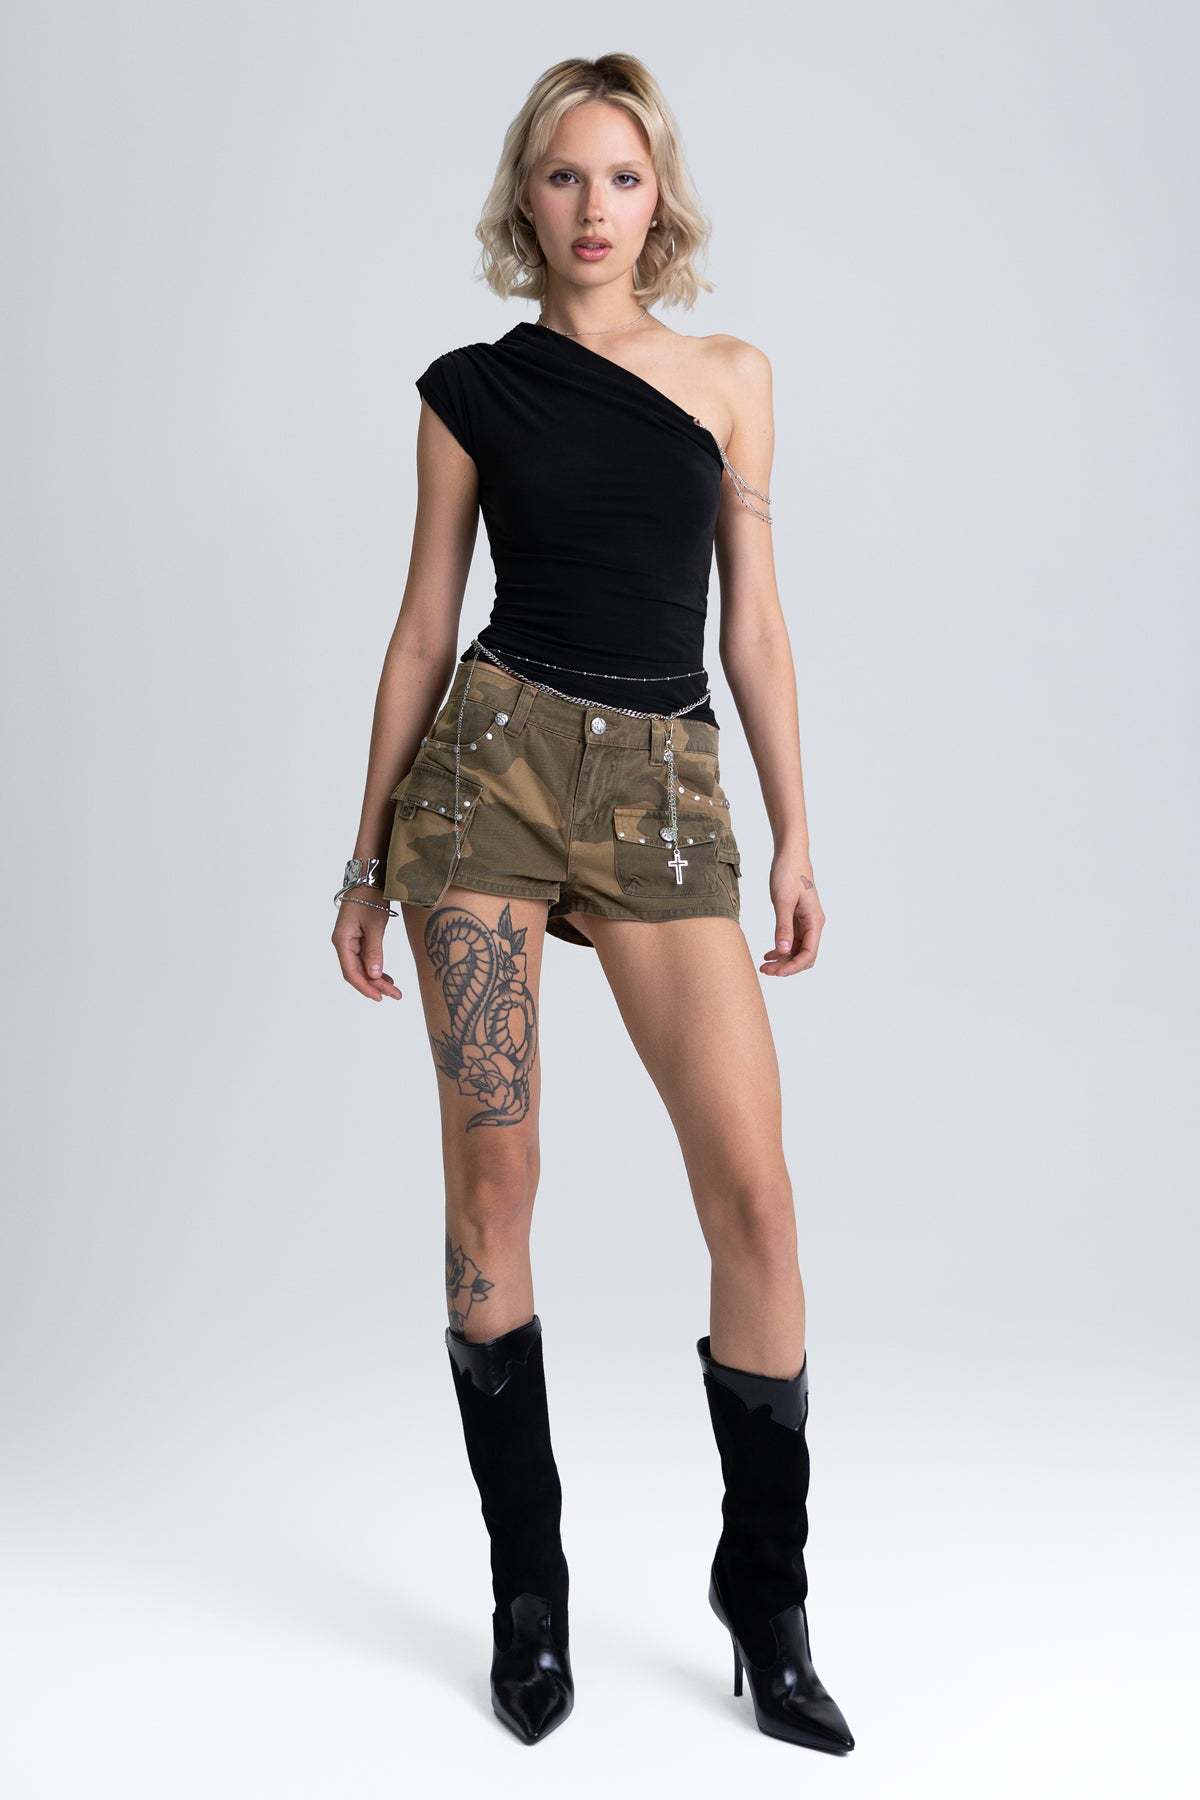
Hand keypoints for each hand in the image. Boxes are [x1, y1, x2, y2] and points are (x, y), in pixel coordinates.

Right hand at [331, 887, 403, 1001]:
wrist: (369, 877)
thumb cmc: (370, 897)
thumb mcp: (375, 925)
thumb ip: (374, 951)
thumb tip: (374, 975)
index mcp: (342, 941)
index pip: (351, 972)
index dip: (365, 987)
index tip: (380, 997)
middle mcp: (343, 943)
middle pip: (356, 972)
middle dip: (375, 986)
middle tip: (395, 995)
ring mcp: (349, 940)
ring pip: (361, 967)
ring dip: (376, 979)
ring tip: (393, 989)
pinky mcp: (357, 937)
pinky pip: (364, 958)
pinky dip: (375, 968)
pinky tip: (386, 976)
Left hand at [760, 851, 823, 975]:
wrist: (790, 855)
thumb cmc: (788, 873)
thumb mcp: (782, 901)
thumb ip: (783, 926)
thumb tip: (784, 951)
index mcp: (814, 921)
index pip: (808, 954)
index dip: (793, 967)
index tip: (775, 972)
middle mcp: (814, 924)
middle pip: (804, 956)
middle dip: (787, 966)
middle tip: (765, 970)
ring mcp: (806, 922)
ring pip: (797, 950)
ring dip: (783, 960)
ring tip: (764, 965)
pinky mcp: (798, 918)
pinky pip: (792, 940)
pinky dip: (782, 949)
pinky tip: (769, 953)